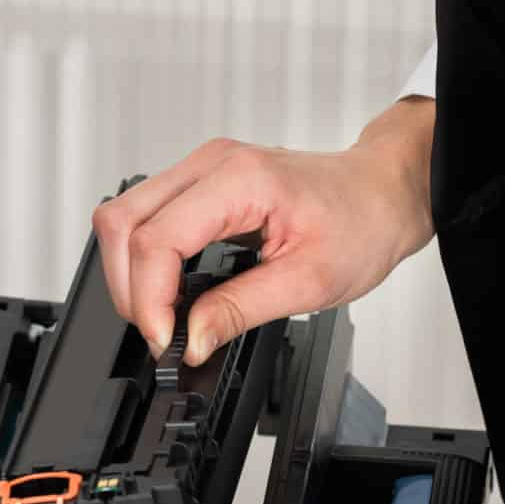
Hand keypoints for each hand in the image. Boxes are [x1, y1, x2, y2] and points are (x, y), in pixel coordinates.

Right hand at [92, 100, 436, 364]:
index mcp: (241, 180)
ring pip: (122, 216)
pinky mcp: (198, 182)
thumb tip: (191, 340)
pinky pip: (144, 215)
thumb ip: (240, 310)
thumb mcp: (310, 282)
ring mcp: (201, 168)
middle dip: (128, 288)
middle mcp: (211, 164)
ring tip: (162, 314)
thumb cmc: (362, 221)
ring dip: (128, 273)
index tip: (166, 339)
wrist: (382, 191)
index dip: (149, 298)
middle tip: (161, 332)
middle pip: (121, 222)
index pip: (157, 239)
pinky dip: (143, 258)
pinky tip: (166, 288)